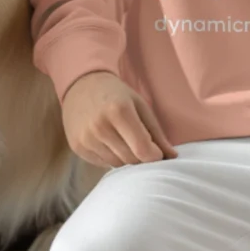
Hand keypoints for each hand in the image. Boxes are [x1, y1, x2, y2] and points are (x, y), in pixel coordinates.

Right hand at [61, 71, 177, 167]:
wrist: (81, 86)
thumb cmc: (116, 94)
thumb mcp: (139, 105)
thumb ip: (156, 132)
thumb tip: (172, 157)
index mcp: (119, 111)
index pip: (143, 150)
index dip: (155, 156)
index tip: (157, 151)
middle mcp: (100, 126)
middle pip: (131, 159)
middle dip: (141, 156)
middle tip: (139, 141)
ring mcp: (86, 137)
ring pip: (117, 164)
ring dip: (125, 156)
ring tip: (122, 138)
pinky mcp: (77, 146)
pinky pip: (102, 163)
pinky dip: (110, 156)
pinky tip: (108, 140)